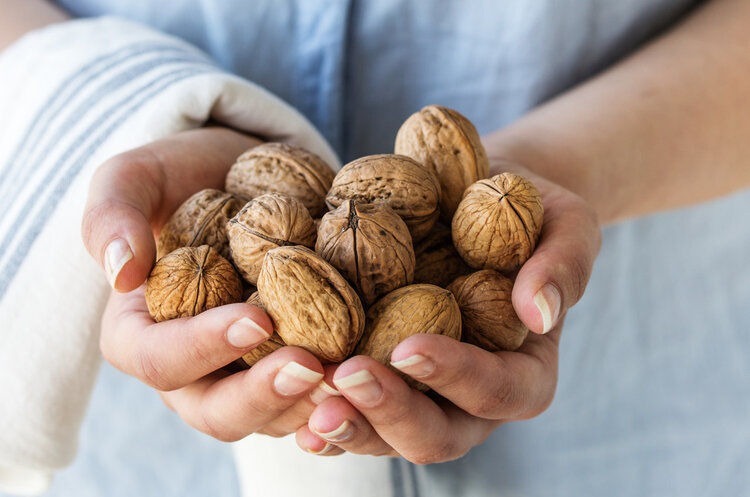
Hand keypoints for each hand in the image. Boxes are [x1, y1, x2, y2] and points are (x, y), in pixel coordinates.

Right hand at [82, 127, 324, 439]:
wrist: (243, 177)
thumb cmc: (184, 178)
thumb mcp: (136, 178)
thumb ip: (112, 215)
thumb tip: (121, 272)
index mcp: (143, 334)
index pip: (158, 359)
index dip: (202, 348)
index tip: (255, 318)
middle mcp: (193, 369)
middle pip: (217, 412)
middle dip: (263, 396)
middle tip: (311, 367)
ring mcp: (246, 375)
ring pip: (272, 418)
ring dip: (311, 408)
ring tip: (354, 381)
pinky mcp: (292, 366)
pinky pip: (313, 403)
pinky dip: (343, 404)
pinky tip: (374, 385)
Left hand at [294, 164, 600, 460]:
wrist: (477, 200)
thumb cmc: (531, 212)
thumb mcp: (565, 223)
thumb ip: (563, 264)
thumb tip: (538, 312)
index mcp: (522, 372)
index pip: (497, 391)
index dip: (457, 377)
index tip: (410, 347)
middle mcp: (468, 399)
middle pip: (435, 434)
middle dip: (390, 412)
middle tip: (345, 378)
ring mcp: (420, 393)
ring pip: (383, 434)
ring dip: (344, 421)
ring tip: (301, 395)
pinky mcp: (378, 375)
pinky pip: (348, 407)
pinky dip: (314, 407)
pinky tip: (284, 389)